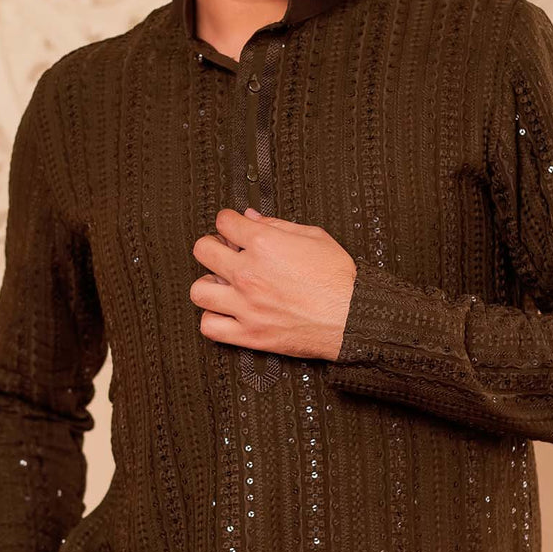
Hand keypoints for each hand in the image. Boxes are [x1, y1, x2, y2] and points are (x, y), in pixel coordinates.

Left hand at [190, 207, 356, 361]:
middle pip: (203, 251)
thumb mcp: (314, 237)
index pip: (224, 222)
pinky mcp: (249, 334)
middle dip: (213, 247)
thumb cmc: (340, 279)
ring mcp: (246, 305)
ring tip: (223, 286)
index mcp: (264, 244)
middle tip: (225, 254)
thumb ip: (278, 225)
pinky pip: (210, 327)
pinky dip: (214, 320)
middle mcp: (249, 273)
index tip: (233, 229)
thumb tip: (252, 217)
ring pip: (199, 290)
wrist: (353, 318)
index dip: (229, 222)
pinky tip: (226, 313)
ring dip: (209, 285)